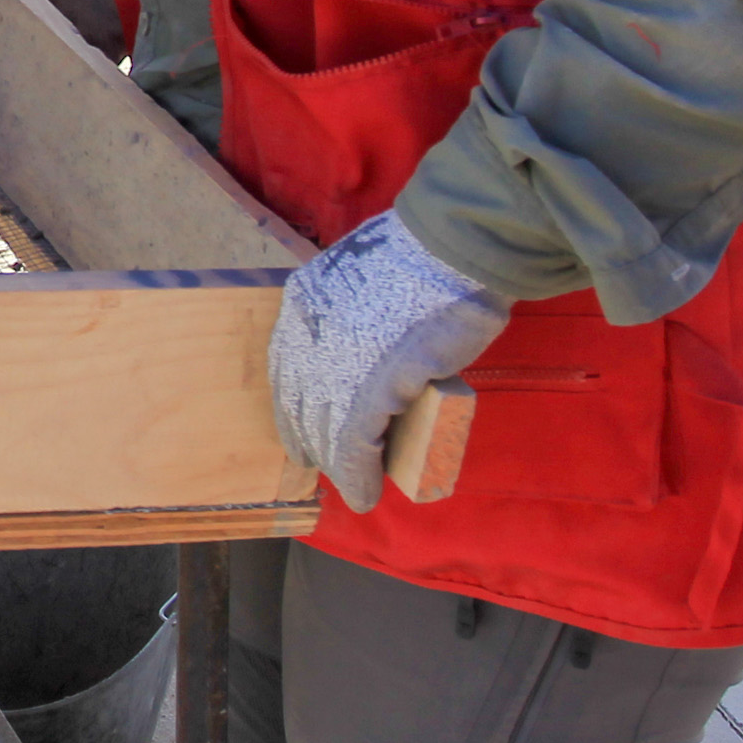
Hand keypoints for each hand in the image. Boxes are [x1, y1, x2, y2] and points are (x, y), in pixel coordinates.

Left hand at [268, 211, 510, 514]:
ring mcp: (331, 362)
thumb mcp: (369, 277)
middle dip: (307, 436)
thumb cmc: (431, 257)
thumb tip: (370, 341)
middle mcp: (305, 332)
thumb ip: (358, 312)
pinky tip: (366, 495)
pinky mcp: (364, 391)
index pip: (287, 366)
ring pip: (323, 430)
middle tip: (316, 461)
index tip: (299, 427)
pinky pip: (352, 448)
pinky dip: (359, 477)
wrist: (455, 248)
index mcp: (305, 300)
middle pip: (297, 401)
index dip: (294, 403)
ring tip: (354, 484)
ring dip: (338, 464)